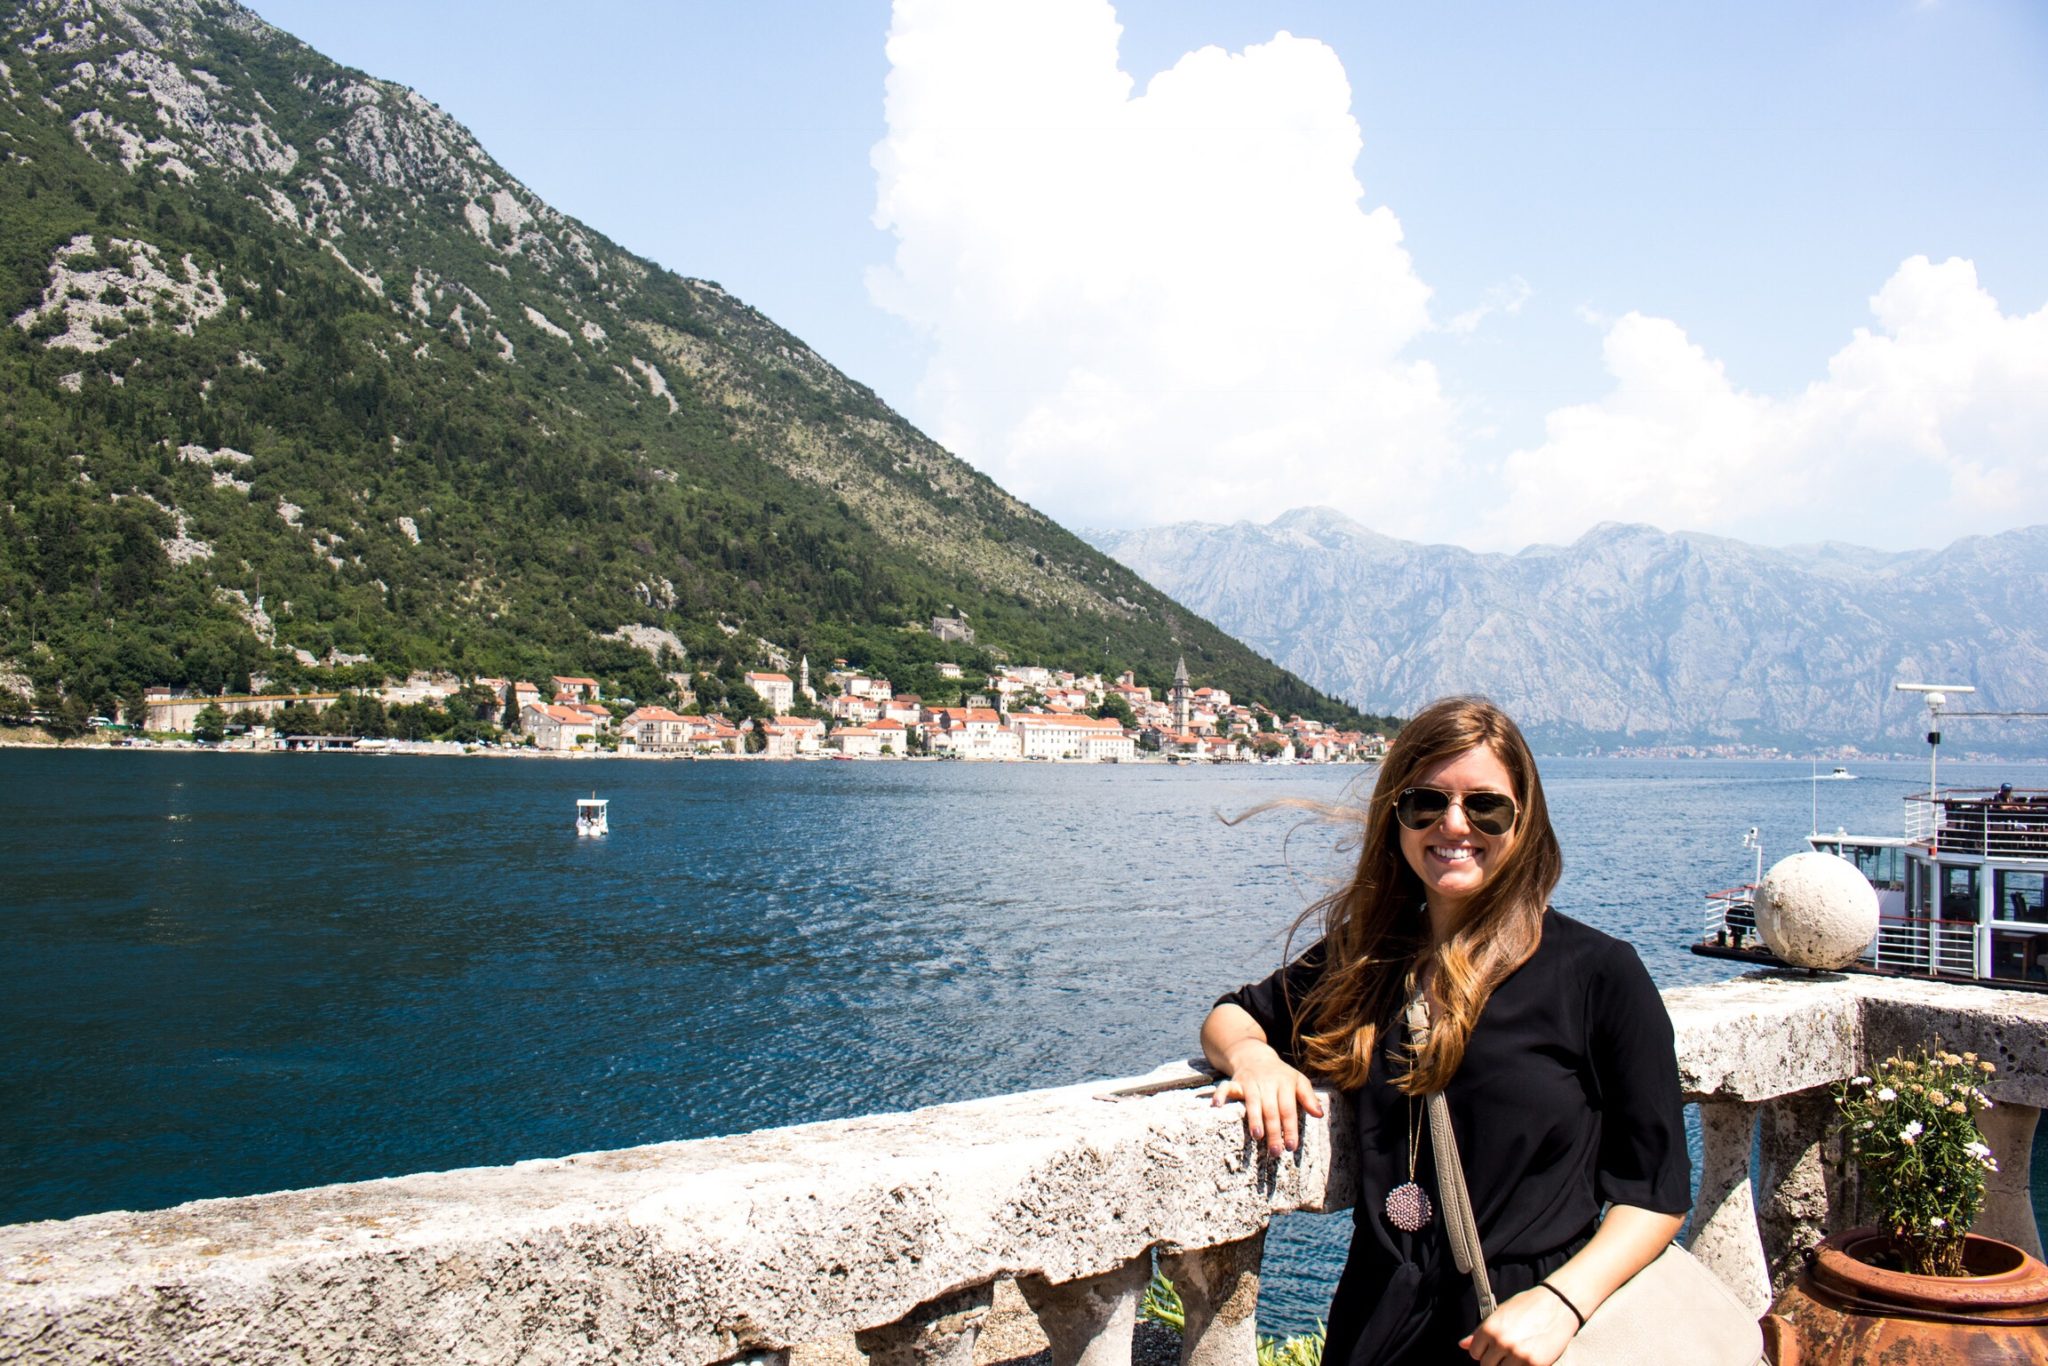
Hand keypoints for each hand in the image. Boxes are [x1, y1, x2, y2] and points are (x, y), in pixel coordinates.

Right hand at [1211, 1045, 1323, 1156]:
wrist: (1255, 1055)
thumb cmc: (1280, 1075)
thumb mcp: (1298, 1081)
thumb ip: (1308, 1097)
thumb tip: (1319, 1115)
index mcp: (1285, 1083)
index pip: (1288, 1109)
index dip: (1290, 1128)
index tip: (1291, 1146)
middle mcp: (1267, 1083)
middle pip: (1271, 1110)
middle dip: (1274, 1131)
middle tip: (1276, 1152)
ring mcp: (1250, 1082)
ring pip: (1252, 1102)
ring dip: (1254, 1119)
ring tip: (1257, 1136)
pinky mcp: (1236, 1081)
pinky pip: (1226, 1087)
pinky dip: (1220, 1095)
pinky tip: (1217, 1106)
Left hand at [1458, 1285, 1578, 1365]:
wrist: (1558, 1304)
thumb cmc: (1529, 1306)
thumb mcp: (1500, 1313)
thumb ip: (1480, 1331)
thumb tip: (1462, 1345)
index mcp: (1490, 1328)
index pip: (1475, 1353)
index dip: (1484, 1352)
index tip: (1494, 1348)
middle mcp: (1501, 1342)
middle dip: (1495, 1361)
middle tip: (1508, 1351)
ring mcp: (1518, 1355)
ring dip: (1509, 1365)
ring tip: (1519, 1352)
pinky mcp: (1535, 1364)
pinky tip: (1530, 1356)